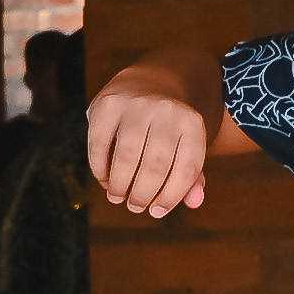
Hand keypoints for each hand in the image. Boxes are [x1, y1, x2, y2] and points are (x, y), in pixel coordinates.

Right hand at [87, 63, 216, 218]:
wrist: (149, 81)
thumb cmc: (170, 126)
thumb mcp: (187, 145)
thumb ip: (192, 175)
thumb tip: (194, 202)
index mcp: (192, 123)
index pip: (186, 169)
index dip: (171, 197)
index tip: (157, 211)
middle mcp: (166, 110)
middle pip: (155, 166)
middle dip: (142, 195)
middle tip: (135, 207)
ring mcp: (136, 104)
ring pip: (126, 157)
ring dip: (119, 185)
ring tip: (118, 196)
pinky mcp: (108, 103)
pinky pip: (99, 145)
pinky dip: (99, 168)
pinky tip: (104, 179)